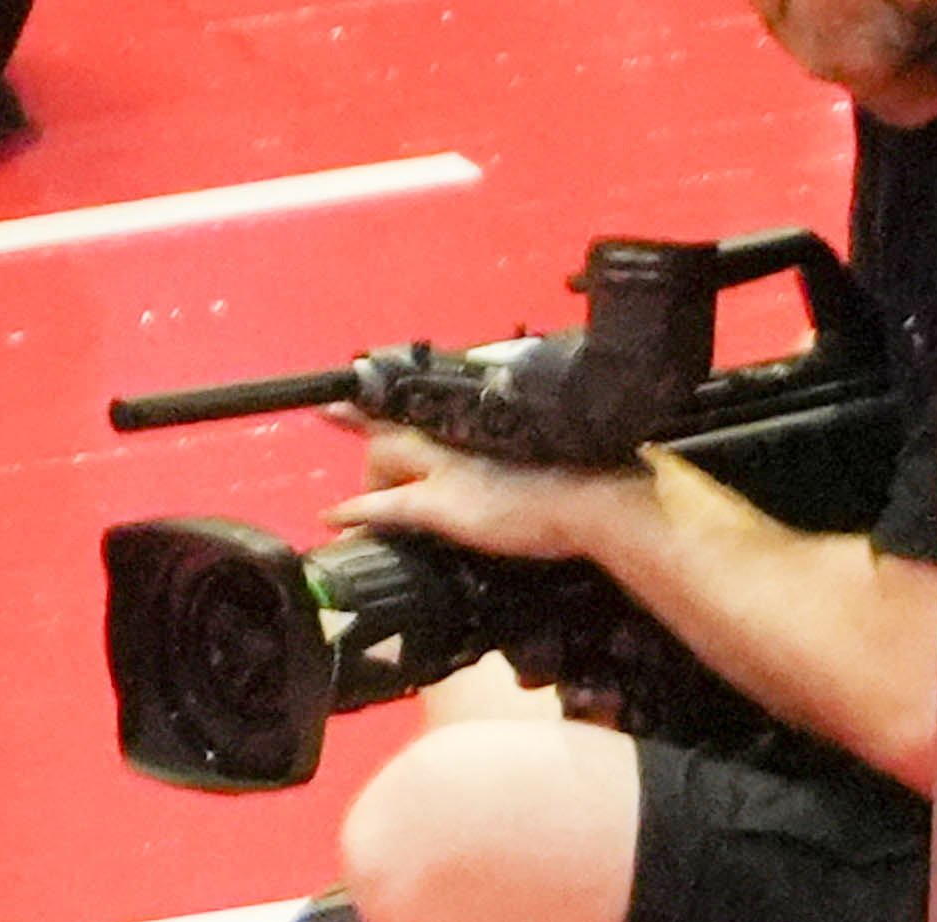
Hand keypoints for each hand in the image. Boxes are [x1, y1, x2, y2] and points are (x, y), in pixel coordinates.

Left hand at [329, 424, 646, 568]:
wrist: (599, 497)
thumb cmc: (592, 475)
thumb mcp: (557, 448)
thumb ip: (534, 449)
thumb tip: (539, 458)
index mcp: (482, 418)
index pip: (423, 400)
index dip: (389, 397)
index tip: (357, 385)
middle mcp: (457, 434)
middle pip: (394, 426)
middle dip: (369, 435)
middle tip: (352, 439)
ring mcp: (447, 468)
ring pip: (385, 457)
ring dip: (370, 478)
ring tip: (359, 503)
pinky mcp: (443, 504)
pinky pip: (385, 505)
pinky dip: (356, 512)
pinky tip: (338, 520)